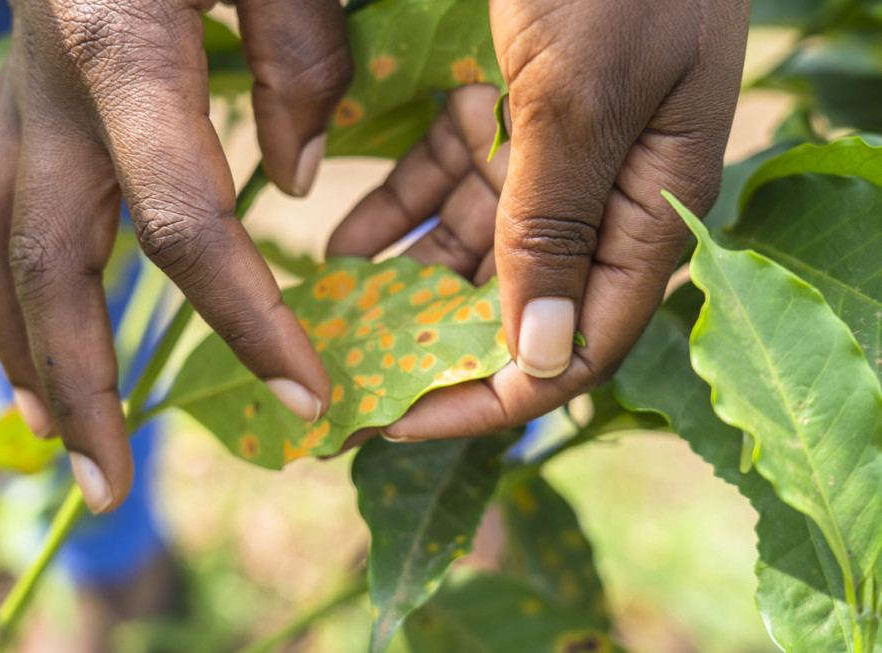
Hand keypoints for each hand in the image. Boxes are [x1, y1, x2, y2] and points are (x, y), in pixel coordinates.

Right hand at [0, 0, 350, 511]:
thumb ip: (298, 56)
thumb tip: (298, 180)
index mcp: (125, 50)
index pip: (186, 223)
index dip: (246, 319)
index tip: (307, 394)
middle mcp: (50, 91)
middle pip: (52, 266)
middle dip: (86, 384)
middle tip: (114, 489)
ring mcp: (17, 100)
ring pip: (0, 255)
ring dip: (33, 358)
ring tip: (71, 446)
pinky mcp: (15, 105)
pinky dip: (16, 299)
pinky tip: (40, 353)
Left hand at [335, 0, 748, 440]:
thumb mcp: (577, 99)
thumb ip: (555, 230)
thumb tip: (538, 365)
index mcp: (647, 206)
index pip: (575, 343)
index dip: (491, 395)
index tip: (402, 421)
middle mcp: (605, 192)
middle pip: (520, 305)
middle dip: (438, 345)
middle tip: (352, 378)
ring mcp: (554, 150)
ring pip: (478, 249)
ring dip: (409, 283)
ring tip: (337, 314)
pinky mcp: (510, 106)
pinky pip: (452, 182)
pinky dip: (402, 212)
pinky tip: (348, 242)